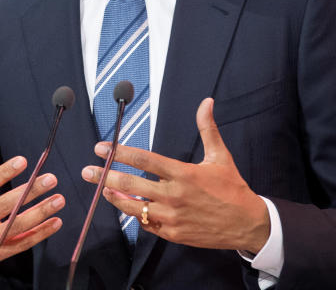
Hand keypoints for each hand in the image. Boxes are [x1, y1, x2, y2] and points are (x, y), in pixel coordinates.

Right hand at [0, 130, 64, 289]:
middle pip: (5, 206)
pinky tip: (56, 222)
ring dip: (41, 213)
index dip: (3, 173)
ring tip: (59, 199)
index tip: (22, 161)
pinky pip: (22, 244)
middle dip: (29, 192)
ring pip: (17, 227)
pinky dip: (40, 234)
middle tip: (50, 178)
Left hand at [81, 97, 269, 252]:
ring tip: (101, 188)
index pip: (144, 160)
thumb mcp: (220, 156)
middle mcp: (174, 195)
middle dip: (106, 175)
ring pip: (134, 207)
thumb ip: (208, 128)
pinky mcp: (172, 233)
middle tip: (89, 170)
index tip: (102, 148)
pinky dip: (135, 215)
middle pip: (131, 184)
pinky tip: (127, 206)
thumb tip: (207, 102)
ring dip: (115, 197)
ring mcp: (171, 217)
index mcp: (183, 174)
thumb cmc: (232, 188)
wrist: (246, 224)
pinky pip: (146, 224)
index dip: (120, 152)